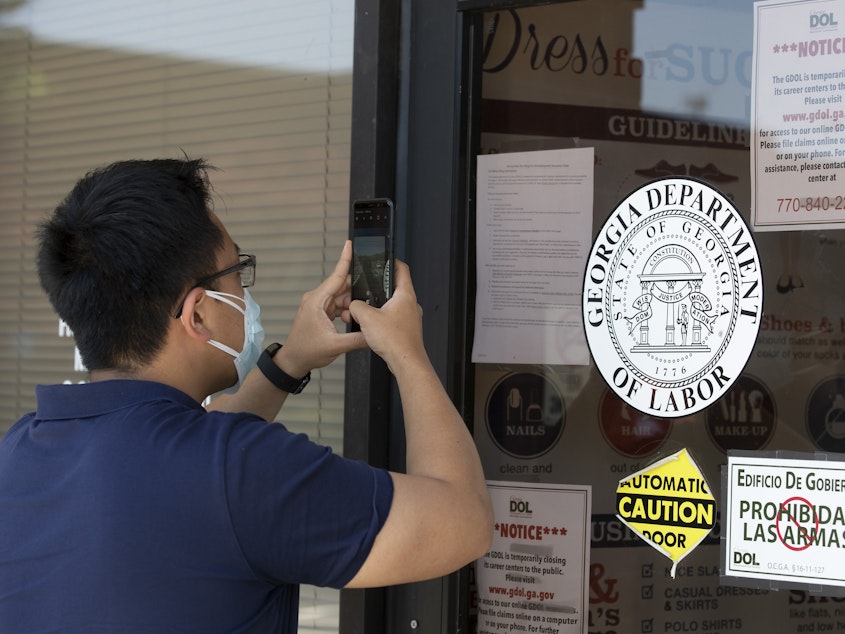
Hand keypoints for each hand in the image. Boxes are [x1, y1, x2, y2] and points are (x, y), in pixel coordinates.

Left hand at [276, 241, 366, 377]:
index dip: (345, 260)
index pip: (336, 276)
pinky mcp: (321, 311)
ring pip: (342, 296)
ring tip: (356, 318)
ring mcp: (319, 305)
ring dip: (351, 305)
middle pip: (342, 286)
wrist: (294, 360)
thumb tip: (374, 333)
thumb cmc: (306, 351)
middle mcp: (316, 299)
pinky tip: (351, 319)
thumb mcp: (336, 346)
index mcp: (316, 301)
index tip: (350, 245)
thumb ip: (358, 338)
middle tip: (368, 301)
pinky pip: (338, 304)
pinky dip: (347, 310)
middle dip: (356, 292)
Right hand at [349, 260, 426, 375]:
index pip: (402, 269)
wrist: (406, 362)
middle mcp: (411, 305)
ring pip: (393, 305)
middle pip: (395, 288)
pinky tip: (372, 326)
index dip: (392, 261)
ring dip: (379, 306)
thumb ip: (357, 306)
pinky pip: (393, 319)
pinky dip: (382, 319)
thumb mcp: (367, 318)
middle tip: (368, 287)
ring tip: (366, 310)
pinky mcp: (407, 330)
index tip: (384, 258)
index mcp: (405, 295)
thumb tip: (354, 305)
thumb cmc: (395, 341)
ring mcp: (410, 318)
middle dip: (379, 287)